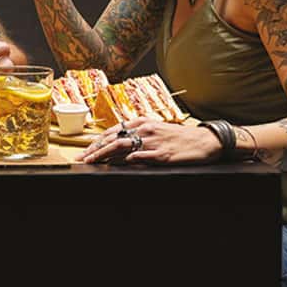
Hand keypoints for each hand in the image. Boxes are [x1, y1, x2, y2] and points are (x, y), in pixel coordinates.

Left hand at [77, 116, 222, 164]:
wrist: (204, 140)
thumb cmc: (179, 137)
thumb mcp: (156, 130)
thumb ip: (137, 134)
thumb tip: (117, 144)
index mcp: (142, 122)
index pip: (113, 132)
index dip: (97, 142)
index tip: (84, 151)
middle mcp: (145, 130)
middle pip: (113, 138)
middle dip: (94, 149)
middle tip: (81, 159)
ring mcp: (153, 142)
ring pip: (122, 146)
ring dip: (104, 154)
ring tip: (91, 162)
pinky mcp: (163, 154)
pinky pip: (141, 156)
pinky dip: (128, 159)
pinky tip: (118, 164)